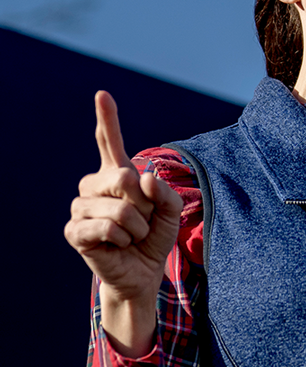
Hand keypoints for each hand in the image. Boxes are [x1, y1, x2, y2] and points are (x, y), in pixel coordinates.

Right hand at [64, 91, 181, 354]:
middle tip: (142, 222)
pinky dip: (123, 239)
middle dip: (145, 204)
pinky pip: (108, 227)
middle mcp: (94, 185)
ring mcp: (81, 207)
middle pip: (123, 176)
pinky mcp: (74, 231)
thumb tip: (143, 177)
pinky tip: (117, 245)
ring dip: (137, 227)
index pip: (109, 143)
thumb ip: (163, 192)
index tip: (103, 94)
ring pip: (120, 207)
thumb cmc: (154, 238)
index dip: (106, 118)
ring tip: (131, 236)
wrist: (143, 272)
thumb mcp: (170, 212)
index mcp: (117, 175)